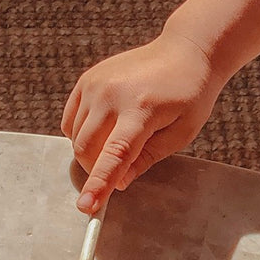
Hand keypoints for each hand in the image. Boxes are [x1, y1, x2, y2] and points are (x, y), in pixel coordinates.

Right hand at [62, 32, 225, 212]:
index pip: (115, 155)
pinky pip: (70, 120)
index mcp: (142, 110)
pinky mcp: (87, 80)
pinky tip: (105, 129)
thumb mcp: (180, 133)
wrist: (184, 53)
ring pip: (75, 137)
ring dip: (92, 152)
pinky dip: (81, 134)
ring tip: (122, 139)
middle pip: (86, 149)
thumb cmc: (189, 97)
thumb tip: (119, 183)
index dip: (99, 184)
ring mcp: (96, 84)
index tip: (86, 207)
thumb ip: (148, 158)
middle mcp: (112, 94)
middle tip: (121, 169)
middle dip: (97, 170)